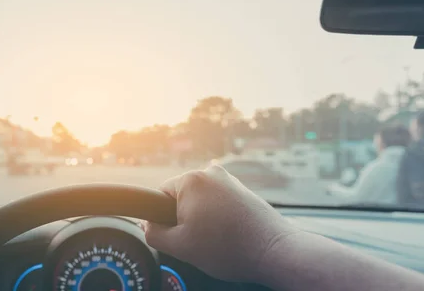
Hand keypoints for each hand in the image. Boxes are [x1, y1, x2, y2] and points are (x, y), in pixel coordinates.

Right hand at [143, 165, 299, 281]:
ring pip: (200, 200)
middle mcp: (210, 172)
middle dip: (184, 217)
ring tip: (217, 238)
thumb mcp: (180, 247)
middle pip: (181, 196)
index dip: (163, 218)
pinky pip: (218, 201)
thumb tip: (149, 225)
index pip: (159, 195)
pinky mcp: (242, 189)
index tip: (178, 233)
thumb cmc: (229, 248)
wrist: (274, 251)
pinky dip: (218, 216)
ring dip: (202, 217)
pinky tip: (228, 233)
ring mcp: (229, 179)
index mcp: (191, 180)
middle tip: (198, 239)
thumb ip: (154, 234)